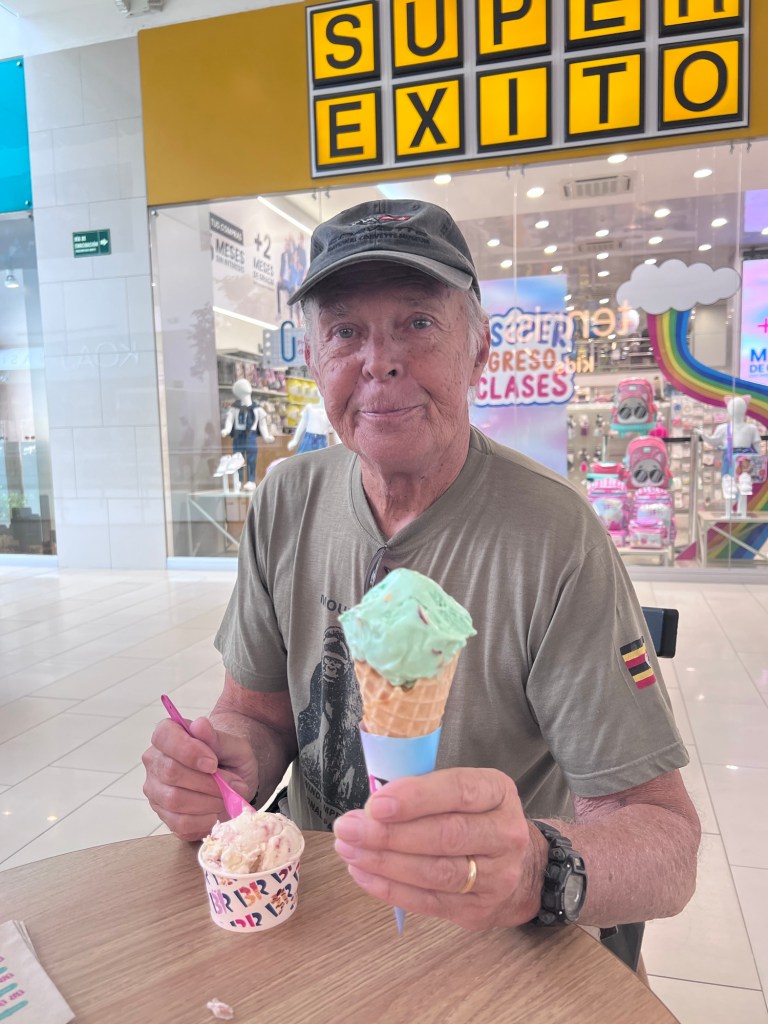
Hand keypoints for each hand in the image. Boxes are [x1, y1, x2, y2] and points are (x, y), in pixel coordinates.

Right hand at [142, 716, 258, 840]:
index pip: (165, 737)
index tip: (213, 763)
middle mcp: (155, 761)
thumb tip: (200, 725)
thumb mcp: (235, 745)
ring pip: (174, 800)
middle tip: (232, 784)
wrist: (234, 778)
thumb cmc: (230, 757)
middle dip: (207, 782)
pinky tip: (215, 811)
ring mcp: (155, 790)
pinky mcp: (163, 815)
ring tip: (227, 797)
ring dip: (208, 802)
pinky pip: (179, 823)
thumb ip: (218, 738)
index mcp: (168, 735)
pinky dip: (204, 820)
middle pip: (170, 772)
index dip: (189, 751)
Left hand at [333, 768, 544, 930]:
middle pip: (445, 835)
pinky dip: (390, 889)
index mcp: (498, 792)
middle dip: (389, 834)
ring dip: (384, 862)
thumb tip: (371, 805)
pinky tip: (363, 874)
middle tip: (349, 829)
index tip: (375, 804)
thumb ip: (423, 792)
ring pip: (435, 871)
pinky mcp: (479, 910)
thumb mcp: (462, 791)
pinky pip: (429, 902)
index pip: (458, 791)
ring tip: (349, 850)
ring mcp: (497, 876)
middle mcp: (504, 833)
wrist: (522, 868)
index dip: (415, 798)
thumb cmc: (475, 819)